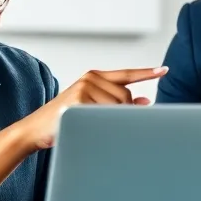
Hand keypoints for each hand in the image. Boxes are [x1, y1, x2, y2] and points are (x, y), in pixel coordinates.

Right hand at [22, 67, 166, 148]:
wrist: (36, 129)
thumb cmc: (66, 120)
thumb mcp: (92, 107)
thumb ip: (117, 102)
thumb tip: (145, 102)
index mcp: (95, 77)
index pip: (127, 74)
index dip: (146, 73)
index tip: (164, 70)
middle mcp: (91, 78)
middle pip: (127, 96)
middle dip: (124, 112)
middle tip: (102, 123)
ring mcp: (85, 87)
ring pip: (118, 107)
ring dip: (112, 120)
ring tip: (90, 124)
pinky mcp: (79, 99)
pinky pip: (105, 114)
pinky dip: (103, 124)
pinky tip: (88, 126)